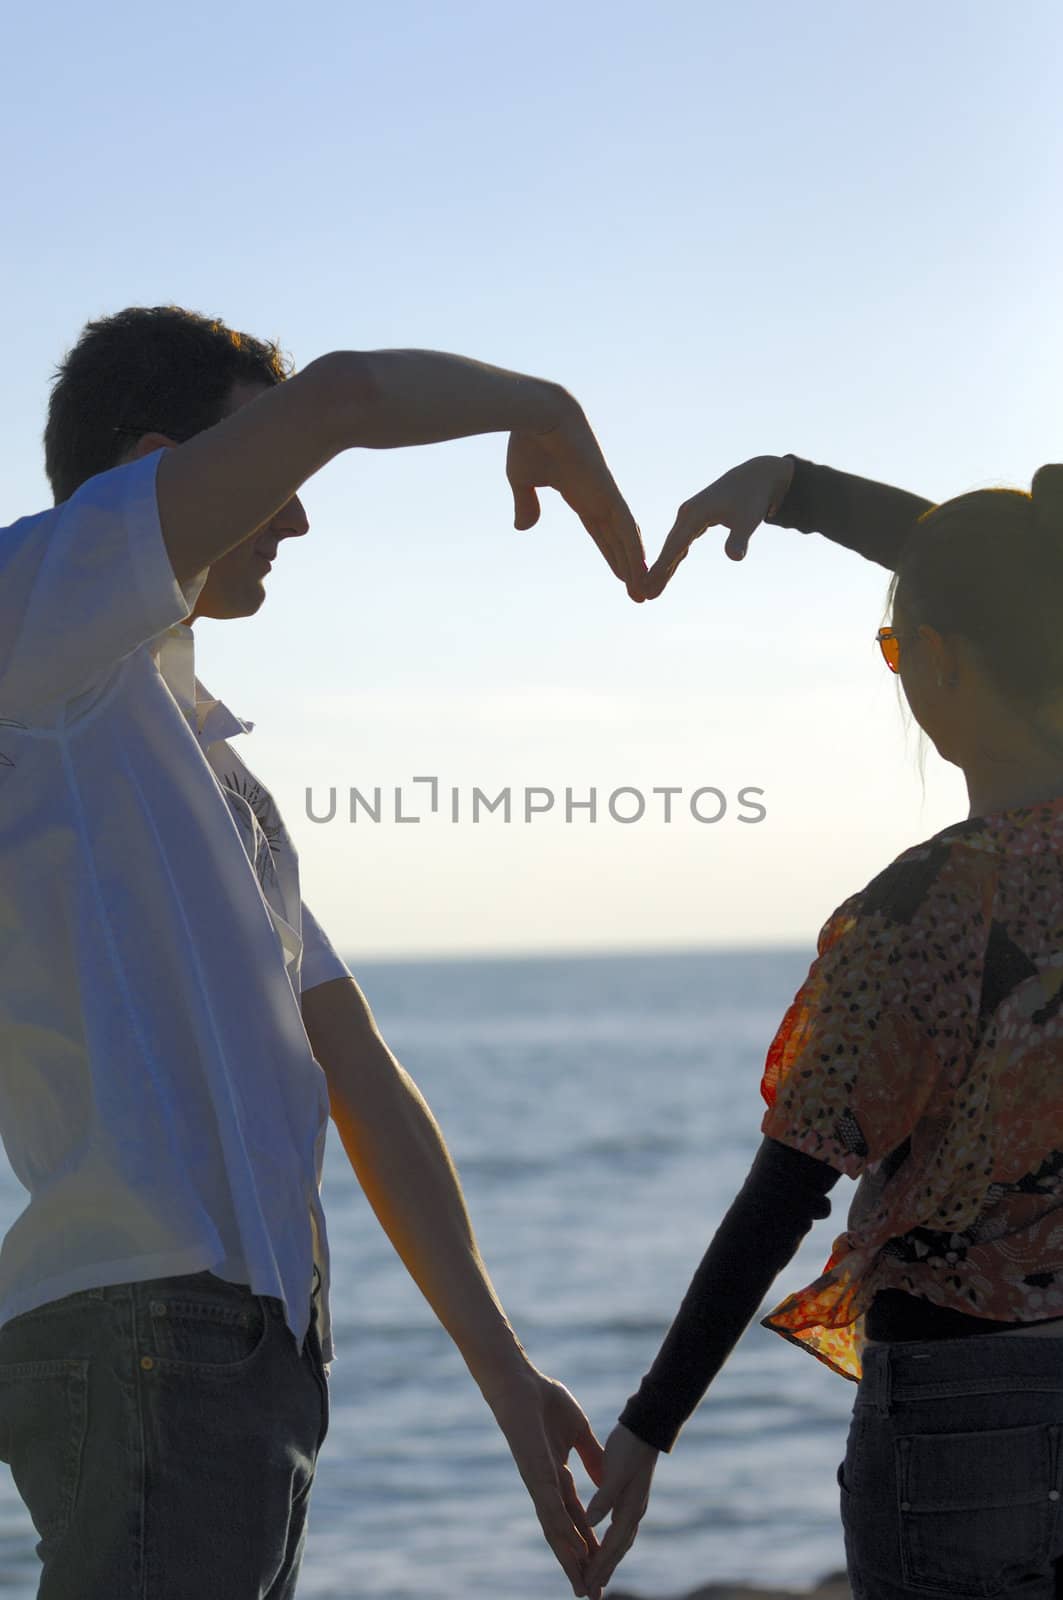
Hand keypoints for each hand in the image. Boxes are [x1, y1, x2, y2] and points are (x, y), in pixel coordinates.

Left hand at [484, 1365, 605, 1596]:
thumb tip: (606, 1475)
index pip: (576, 1520)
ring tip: (581, 1584)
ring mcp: (538, 1481)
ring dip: (569, 1557)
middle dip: (578, 1565)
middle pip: (564, 1534)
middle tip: (590, 1596)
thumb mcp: (578, 1432)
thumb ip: (590, 1456)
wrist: (519, 1382)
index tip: (600, 1571)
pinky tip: (572, 1548)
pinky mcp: (533, 1470)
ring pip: (555, 1528)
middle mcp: (547, 1487)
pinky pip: (549, 1506)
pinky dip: (562, 1528)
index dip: (588, 1546)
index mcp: (558, 1477)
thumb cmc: (545, 1401)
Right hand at [507, 402, 646, 602]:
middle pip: (618, 541)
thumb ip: (526, 504)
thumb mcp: (522, 481)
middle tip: (640, 593)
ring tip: (644, 593)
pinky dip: (633, 548)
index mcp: (579, 494)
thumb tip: (525, 529)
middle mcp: (597, 497)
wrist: (537, 412)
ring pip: (626, 538)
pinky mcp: (607, 489)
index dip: (611, 555)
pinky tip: (642, 569)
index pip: (601, 533)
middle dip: (629, 568)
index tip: (620, 575)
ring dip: (635, 567)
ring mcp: (605, 493)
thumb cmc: (527, 439)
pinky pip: (625, 525)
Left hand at [582, 1422, 658, 1592]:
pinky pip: (618, 1529)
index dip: (599, 1566)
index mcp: (630, 1508)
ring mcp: (632, 1505)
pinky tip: (601, 1545)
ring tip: (596, 1577)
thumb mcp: (617, 1470)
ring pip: (619, 1542)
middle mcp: (633, 1512)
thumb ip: (604, 1497)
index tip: (587, 1583)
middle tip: (589, 1592)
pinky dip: (609, 1543)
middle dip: (603, 1571)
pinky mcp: (628, 1497)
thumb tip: (592, 1523)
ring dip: (607, 1560)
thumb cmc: (630, 1446)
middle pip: (617, 1550)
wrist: (646, 1427)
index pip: (612, 1546)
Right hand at [643, 454, 794, 598]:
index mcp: (695, 514)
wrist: (754, 478)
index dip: (662, 566)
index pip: (675, 545)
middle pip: (669, 547)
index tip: (649, 583)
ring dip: (663, 566)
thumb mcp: (748, 520)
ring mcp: (689, 515)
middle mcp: (687, 514)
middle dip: (657, 571)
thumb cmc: (752, 500)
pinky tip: (667, 571)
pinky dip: (673, 557)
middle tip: (646, 594)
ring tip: (653, 588)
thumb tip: (735, 558)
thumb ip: (739, 539)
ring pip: (673, 545)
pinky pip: (680, 541)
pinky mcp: (694, 518)